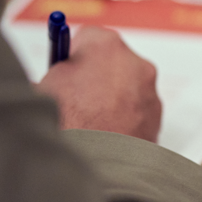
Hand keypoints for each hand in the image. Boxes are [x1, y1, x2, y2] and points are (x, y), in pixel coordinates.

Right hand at [37, 26, 161, 141]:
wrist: (96, 164)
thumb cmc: (66, 122)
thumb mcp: (44, 87)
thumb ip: (56, 71)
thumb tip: (57, 73)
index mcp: (105, 45)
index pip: (88, 37)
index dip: (73, 55)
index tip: (66, 67)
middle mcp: (134, 62)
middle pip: (112, 61)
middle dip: (96, 75)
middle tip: (76, 96)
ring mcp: (149, 90)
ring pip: (127, 86)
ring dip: (112, 97)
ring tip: (90, 121)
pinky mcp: (157, 116)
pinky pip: (137, 109)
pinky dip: (124, 117)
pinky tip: (106, 133)